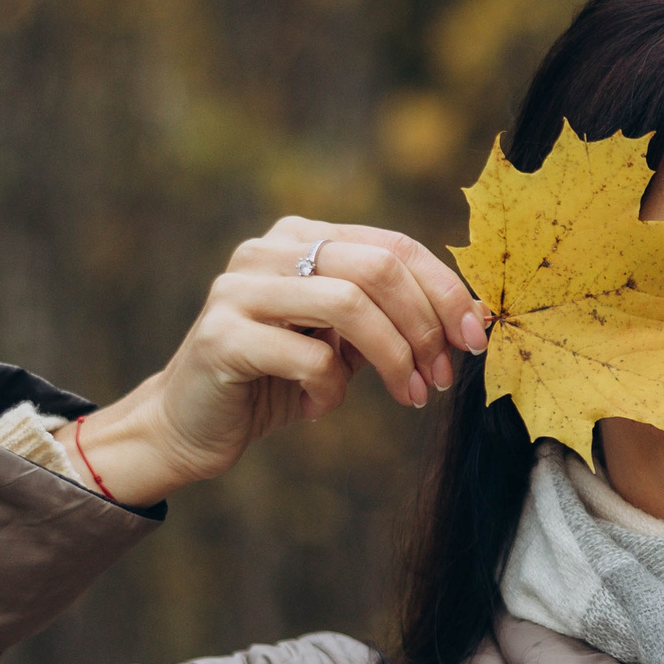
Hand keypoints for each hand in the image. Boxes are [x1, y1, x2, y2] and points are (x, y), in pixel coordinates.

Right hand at [77, 220, 489, 506]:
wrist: (188, 424)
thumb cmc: (276, 380)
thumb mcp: (343, 343)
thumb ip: (391, 319)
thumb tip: (472, 318)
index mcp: (301, 239)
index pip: (393, 245)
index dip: (445, 290)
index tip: (475, 338)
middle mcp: (267, 250)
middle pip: (377, 268)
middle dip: (425, 327)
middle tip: (442, 378)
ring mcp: (239, 289)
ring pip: (348, 304)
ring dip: (394, 358)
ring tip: (407, 396)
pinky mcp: (222, 337)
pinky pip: (308, 357)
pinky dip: (332, 388)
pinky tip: (320, 407)